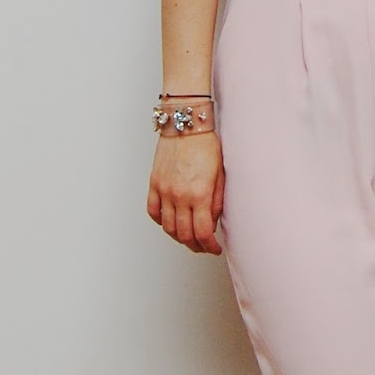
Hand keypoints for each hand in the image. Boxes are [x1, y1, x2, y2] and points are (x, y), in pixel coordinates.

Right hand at [147, 132, 224, 253]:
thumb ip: (216, 202)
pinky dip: (161, 222)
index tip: (214, 249)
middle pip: (184, 234)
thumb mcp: (221, 175)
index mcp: (200, 194)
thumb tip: (213, 222)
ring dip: (179, 237)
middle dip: (196, 245)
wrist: (186, 125)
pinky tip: (170, 223)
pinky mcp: (154, 184)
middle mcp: (180, 195)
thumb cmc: (206, 145)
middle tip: (203, 247)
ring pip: (168, 227)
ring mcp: (164, 190)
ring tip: (189, 238)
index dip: (210, 247)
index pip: (203, 232)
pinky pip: (153, 211)